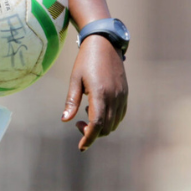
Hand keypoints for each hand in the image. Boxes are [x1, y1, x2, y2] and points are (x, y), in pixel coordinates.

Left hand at [61, 34, 127, 150]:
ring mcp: (122, 96)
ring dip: (101, 126)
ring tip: (87, 112)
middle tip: (77, 123)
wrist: (104, 43)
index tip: (81, 146)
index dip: (89, 138)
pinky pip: (120, 115)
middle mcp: (114, 97)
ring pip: (115, 123)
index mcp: (100, 93)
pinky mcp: (125, 94)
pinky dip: (110, 119)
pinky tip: (97, 109)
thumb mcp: (75, 79)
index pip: (97, 124)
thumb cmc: (85, 60)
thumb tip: (65, 119)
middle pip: (106, 128)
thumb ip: (71, 100)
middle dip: (92, 133)